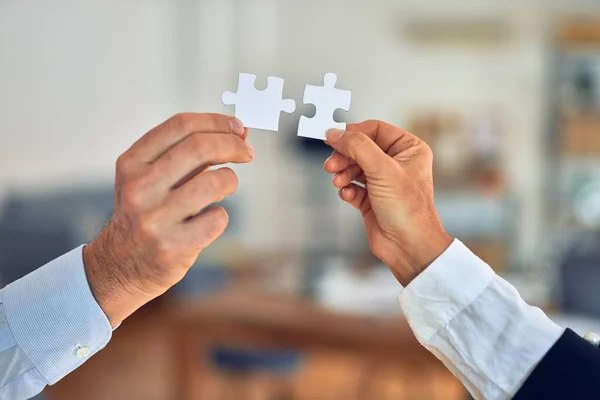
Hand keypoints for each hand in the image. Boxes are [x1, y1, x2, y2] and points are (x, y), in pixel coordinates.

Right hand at [83, 113, 252, 325]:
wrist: (121, 265)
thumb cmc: (147, 213)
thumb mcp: (153, 178)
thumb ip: (191, 155)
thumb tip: (239, 132)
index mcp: (131, 163)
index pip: (180, 125)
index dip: (216, 122)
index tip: (237, 127)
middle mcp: (139, 188)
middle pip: (199, 147)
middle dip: (233, 145)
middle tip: (247, 151)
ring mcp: (155, 219)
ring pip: (214, 182)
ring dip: (229, 180)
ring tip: (225, 187)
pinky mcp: (173, 246)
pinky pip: (218, 218)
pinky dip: (220, 215)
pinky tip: (206, 221)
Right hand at [324, 120, 451, 285]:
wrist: (409, 247)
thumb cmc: (407, 209)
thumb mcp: (382, 170)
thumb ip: (357, 147)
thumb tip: (334, 133)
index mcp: (409, 149)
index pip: (375, 129)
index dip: (353, 133)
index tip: (332, 138)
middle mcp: (397, 163)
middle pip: (361, 148)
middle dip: (344, 156)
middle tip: (331, 165)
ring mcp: (384, 182)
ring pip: (354, 167)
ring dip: (343, 173)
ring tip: (339, 182)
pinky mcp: (372, 200)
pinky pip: (352, 186)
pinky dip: (347, 189)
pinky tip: (347, 195)